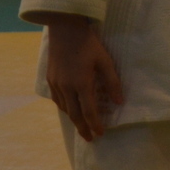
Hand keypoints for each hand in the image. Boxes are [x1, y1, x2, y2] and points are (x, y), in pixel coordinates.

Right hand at [40, 14, 123, 140]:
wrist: (64, 30)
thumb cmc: (89, 44)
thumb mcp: (105, 61)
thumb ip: (112, 82)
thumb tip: (119, 102)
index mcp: (81, 83)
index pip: (89, 111)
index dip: (95, 124)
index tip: (100, 134)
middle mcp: (66, 87)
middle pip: (74, 115)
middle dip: (83, 128)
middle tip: (90, 138)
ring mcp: (56, 84)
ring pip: (64, 108)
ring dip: (74, 119)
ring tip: (82, 126)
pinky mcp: (49, 79)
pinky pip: (57, 100)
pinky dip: (65, 108)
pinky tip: (71, 109)